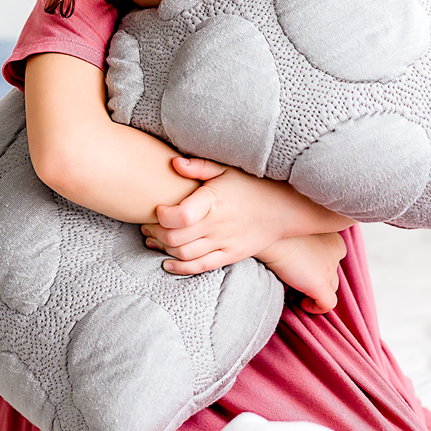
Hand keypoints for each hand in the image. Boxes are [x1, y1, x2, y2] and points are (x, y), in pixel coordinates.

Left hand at [142, 156, 337, 273]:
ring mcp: (224, 243)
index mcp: (214, 201)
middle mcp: (217, 225)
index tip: (156, 208)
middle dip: (155, 233)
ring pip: (185, 254)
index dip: (162, 215)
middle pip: (176, 238)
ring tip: (153, 240)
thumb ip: (200, 166)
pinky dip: (180, 268)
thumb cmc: (252, 184)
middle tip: (147, 225)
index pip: (180, 216)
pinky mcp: (230, 255)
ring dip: (163, 250)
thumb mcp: (228, 168)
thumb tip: (173, 163)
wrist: (283, 208)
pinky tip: (167, 263)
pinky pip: (201, 267)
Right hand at [257, 233, 345, 313]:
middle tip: (297, 278)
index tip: (302, 266)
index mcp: (331, 232)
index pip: (334, 252)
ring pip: (332, 286)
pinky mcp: (320, 284)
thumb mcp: (297, 230)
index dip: (318, 262)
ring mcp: (329, 267)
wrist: (266, 235)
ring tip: (296, 289)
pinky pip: (327, 304)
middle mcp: (335, 248)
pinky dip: (316, 307)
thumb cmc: (276, 231)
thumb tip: (303, 260)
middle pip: (333, 270)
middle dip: (318, 276)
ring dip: (316, 290)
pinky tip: (301, 303)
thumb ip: (307, 242)